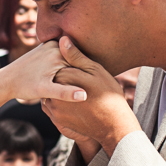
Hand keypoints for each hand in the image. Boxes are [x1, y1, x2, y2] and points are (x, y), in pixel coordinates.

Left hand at [0, 40, 86, 103]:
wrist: (6, 80)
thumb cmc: (24, 87)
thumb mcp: (45, 91)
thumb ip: (65, 93)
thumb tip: (84, 96)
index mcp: (58, 53)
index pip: (82, 64)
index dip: (87, 77)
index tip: (91, 88)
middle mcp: (55, 44)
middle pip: (75, 60)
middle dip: (80, 72)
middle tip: (88, 87)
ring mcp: (50, 45)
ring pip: (69, 59)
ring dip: (73, 69)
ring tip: (79, 84)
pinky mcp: (45, 48)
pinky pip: (61, 57)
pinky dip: (65, 67)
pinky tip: (67, 80)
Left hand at [43, 37, 140, 154]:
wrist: (113, 125)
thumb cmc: (108, 95)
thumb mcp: (95, 71)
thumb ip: (76, 56)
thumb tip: (62, 39)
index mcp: (63, 77)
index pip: (57, 64)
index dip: (68, 65)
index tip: (80, 70)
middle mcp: (54, 93)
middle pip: (52, 79)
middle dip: (62, 79)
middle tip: (80, 82)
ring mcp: (54, 109)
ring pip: (51, 94)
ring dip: (59, 91)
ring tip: (77, 92)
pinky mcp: (57, 120)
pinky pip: (53, 107)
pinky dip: (60, 104)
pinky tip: (74, 104)